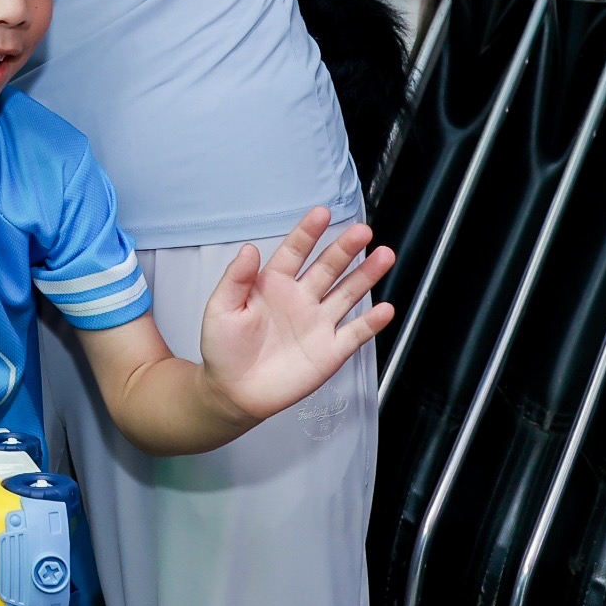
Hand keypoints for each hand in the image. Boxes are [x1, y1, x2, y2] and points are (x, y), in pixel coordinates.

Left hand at [197, 209, 394, 422]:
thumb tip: (249, 248)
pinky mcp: (330, 350)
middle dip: (345, 248)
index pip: (295, 251)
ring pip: (347, 293)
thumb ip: (236, 279)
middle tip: (363, 231)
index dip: (308, 232)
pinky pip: (355, 333)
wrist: (233, 392)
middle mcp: (301, 298)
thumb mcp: (221, 308)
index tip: (322, 213)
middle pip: (328, 267)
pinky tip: (385, 308)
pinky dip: (371, 322)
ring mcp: (318, 323)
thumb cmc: (223, 347)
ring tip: (385, 255)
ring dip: (366, 275)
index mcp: (274, 284)